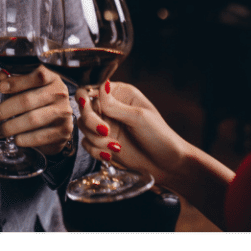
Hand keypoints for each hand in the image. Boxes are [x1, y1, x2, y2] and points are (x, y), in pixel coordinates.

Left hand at [0, 66, 72, 156]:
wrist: (60, 122)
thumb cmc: (41, 101)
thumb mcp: (31, 87)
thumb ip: (16, 81)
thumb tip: (2, 76)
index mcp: (52, 78)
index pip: (37, 76)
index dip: (17, 82)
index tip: (0, 87)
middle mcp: (60, 94)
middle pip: (28, 100)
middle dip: (4, 109)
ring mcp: (63, 112)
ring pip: (32, 119)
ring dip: (10, 127)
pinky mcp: (63, 131)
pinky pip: (40, 136)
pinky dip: (25, 139)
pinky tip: (15, 139)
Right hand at [75, 81, 190, 183]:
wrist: (167, 164)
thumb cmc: (159, 136)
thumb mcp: (139, 117)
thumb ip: (115, 105)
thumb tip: (99, 87)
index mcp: (121, 94)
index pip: (93, 88)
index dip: (86, 98)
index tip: (87, 107)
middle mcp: (111, 107)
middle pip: (84, 108)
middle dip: (91, 121)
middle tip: (104, 131)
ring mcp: (106, 125)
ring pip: (83, 127)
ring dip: (96, 139)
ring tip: (115, 147)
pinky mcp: (103, 142)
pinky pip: (87, 144)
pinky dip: (95, 150)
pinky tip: (110, 154)